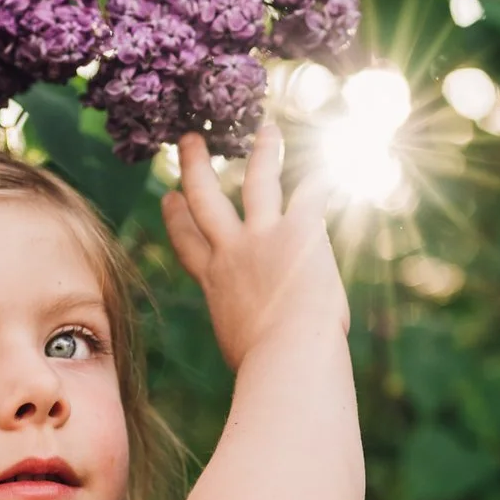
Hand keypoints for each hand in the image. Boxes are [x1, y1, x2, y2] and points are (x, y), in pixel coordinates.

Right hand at [161, 123, 347, 370]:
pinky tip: (331, 160)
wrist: (286, 359)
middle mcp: (231, 252)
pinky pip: (311, 193)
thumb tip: (261, 359)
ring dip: (263, 153)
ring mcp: (262, 237)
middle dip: (195, 167)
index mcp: (214, 282)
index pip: (187, 242)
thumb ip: (247, 335)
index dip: (175, 218)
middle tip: (190, 141)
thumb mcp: (243, 349)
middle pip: (204, 198)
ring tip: (266, 129)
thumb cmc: (268, 370)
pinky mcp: (299, 231)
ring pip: (258, 181)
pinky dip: (321, 177)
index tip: (169, 198)